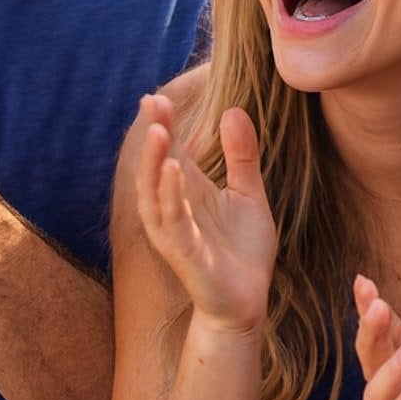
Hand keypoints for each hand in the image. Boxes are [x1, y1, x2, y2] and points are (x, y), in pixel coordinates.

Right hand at [137, 96, 276, 334]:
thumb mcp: (248, 194)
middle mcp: (175, 210)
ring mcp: (176, 233)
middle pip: (156, 167)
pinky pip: (172, 224)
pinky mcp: (185, 255)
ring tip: (157, 131)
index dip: (162, 125)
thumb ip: (241, 155)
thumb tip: (233, 110)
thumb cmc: (243, 250)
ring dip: (154, 163)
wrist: (248, 303)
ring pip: (154, 194)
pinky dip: (169, 197)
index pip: (170, 152)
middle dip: (153, 136)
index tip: (154, 96)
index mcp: (189, 192)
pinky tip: (173, 172)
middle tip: (152, 103)